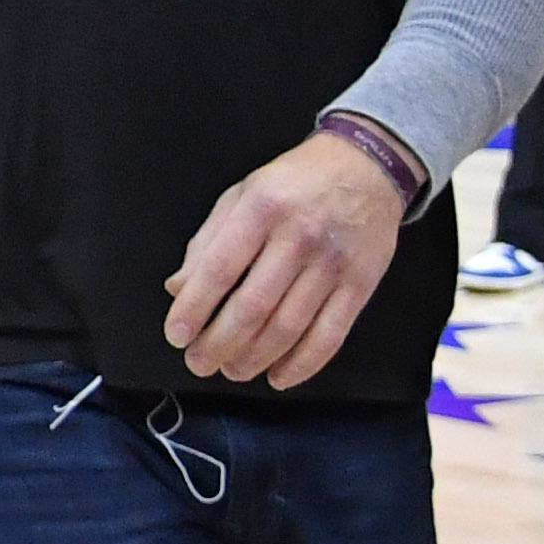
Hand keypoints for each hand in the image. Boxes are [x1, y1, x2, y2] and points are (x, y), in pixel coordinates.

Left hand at [162, 130, 403, 388]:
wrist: (367, 166)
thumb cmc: (294, 182)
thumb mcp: (242, 193)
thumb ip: (208, 241)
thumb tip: (178, 289)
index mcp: (261, 210)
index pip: (220, 269)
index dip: (194, 308)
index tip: (176, 335)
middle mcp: (298, 238)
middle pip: (253, 306)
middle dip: (220, 343)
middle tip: (198, 363)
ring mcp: (333, 264)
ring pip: (289, 327)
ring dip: (255, 358)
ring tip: (232, 371)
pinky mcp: (361, 285)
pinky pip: (330, 336)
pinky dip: (302, 365)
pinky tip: (278, 377)